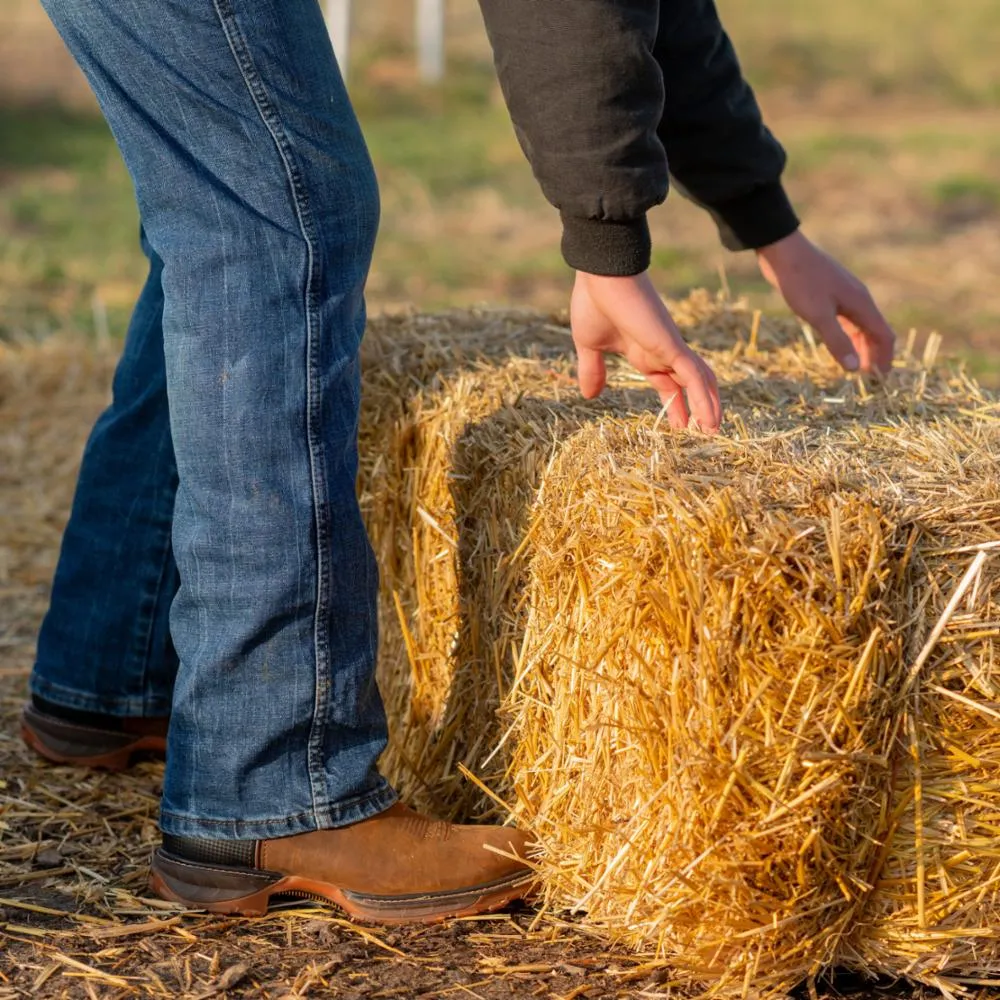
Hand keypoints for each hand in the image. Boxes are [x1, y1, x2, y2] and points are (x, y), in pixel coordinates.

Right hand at [571, 271, 721, 432]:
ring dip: (708, 407)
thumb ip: (592, 369)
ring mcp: (669, 348)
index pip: (666, 381)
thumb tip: (590, 395)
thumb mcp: (589, 345)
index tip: (677, 424)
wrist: (602, 274)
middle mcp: (661, 351)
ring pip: (700, 382)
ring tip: (712, 431)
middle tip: (701, 432)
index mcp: (643, 351)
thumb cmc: (594, 301)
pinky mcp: (672, 347)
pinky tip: (708, 420)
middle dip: (694, 408)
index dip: (674, 403)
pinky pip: (695, 378)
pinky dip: (704, 400)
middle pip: (688, 383)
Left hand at [757, 231, 894, 374]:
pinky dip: (848, 336)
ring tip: (857, 368)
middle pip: (875, 332)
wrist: (784, 252)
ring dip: (861, 347)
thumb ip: (837, 341)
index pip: (883, 336)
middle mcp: (859, 299)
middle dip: (875, 355)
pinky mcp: (831, 294)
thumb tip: (855, 368)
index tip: (880, 380)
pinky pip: (847, 320)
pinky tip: (840, 346)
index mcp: (862, 304)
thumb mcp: (818, 315)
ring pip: (861, 326)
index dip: (885, 359)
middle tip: (869, 380)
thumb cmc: (801, 282)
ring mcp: (846, 295)